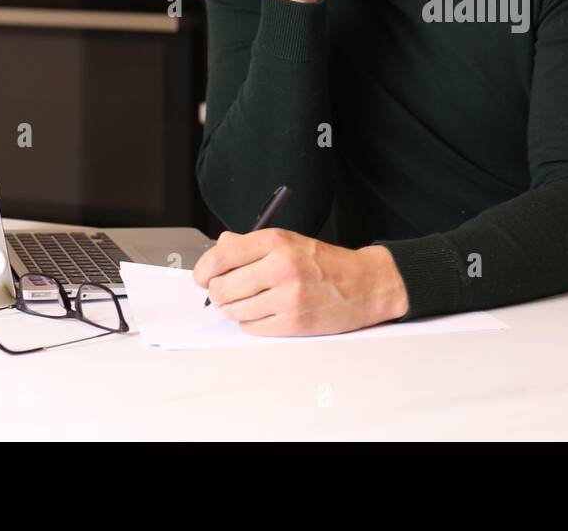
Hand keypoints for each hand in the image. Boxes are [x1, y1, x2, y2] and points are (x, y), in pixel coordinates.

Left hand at [192, 229, 408, 335]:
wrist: (364, 284)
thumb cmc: (325, 263)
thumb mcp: (289, 241)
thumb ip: (250, 244)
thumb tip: (218, 249)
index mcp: (276, 242)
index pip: (220, 257)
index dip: (203, 270)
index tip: (203, 276)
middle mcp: (281, 267)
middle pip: (221, 287)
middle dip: (218, 293)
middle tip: (225, 291)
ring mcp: (287, 297)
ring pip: (233, 310)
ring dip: (234, 309)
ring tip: (249, 301)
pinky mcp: (293, 323)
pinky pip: (251, 327)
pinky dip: (252, 322)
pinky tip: (265, 312)